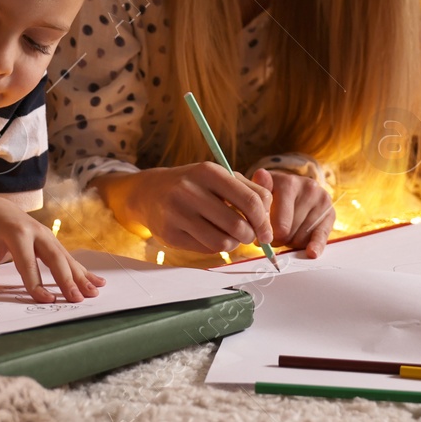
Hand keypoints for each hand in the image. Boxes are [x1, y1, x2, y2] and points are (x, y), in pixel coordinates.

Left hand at [0, 196, 104, 302]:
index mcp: (16, 233)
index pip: (27, 263)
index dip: (37, 284)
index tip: (47, 300)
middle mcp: (36, 233)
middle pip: (54, 259)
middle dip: (67, 280)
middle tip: (77, 299)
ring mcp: (48, 236)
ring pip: (66, 258)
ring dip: (81, 276)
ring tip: (94, 292)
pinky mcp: (53, 241)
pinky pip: (69, 258)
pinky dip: (83, 271)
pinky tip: (97, 282)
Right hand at [112, 162, 273, 253]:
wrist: (151, 192)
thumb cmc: (194, 185)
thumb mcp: (220, 177)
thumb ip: (251, 189)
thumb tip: (270, 213)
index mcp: (209, 172)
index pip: (251, 201)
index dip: (264, 221)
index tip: (266, 231)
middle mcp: (191, 190)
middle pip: (239, 225)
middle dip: (250, 236)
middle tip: (248, 236)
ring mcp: (177, 213)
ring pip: (223, 242)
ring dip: (233, 244)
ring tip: (229, 236)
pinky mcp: (169, 233)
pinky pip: (206, 249)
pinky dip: (215, 247)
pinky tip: (209, 236)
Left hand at [251, 169, 333, 257]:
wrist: (295, 191)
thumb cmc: (274, 196)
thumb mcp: (262, 191)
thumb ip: (259, 189)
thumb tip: (261, 175)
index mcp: (287, 182)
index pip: (277, 223)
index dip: (267, 235)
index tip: (261, 236)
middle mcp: (307, 187)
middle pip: (287, 231)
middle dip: (278, 239)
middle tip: (274, 235)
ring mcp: (321, 199)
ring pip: (301, 237)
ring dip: (292, 242)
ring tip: (287, 232)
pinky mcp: (330, 212)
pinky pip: (322, 234)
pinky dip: (316, 245)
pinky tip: (311, 252)